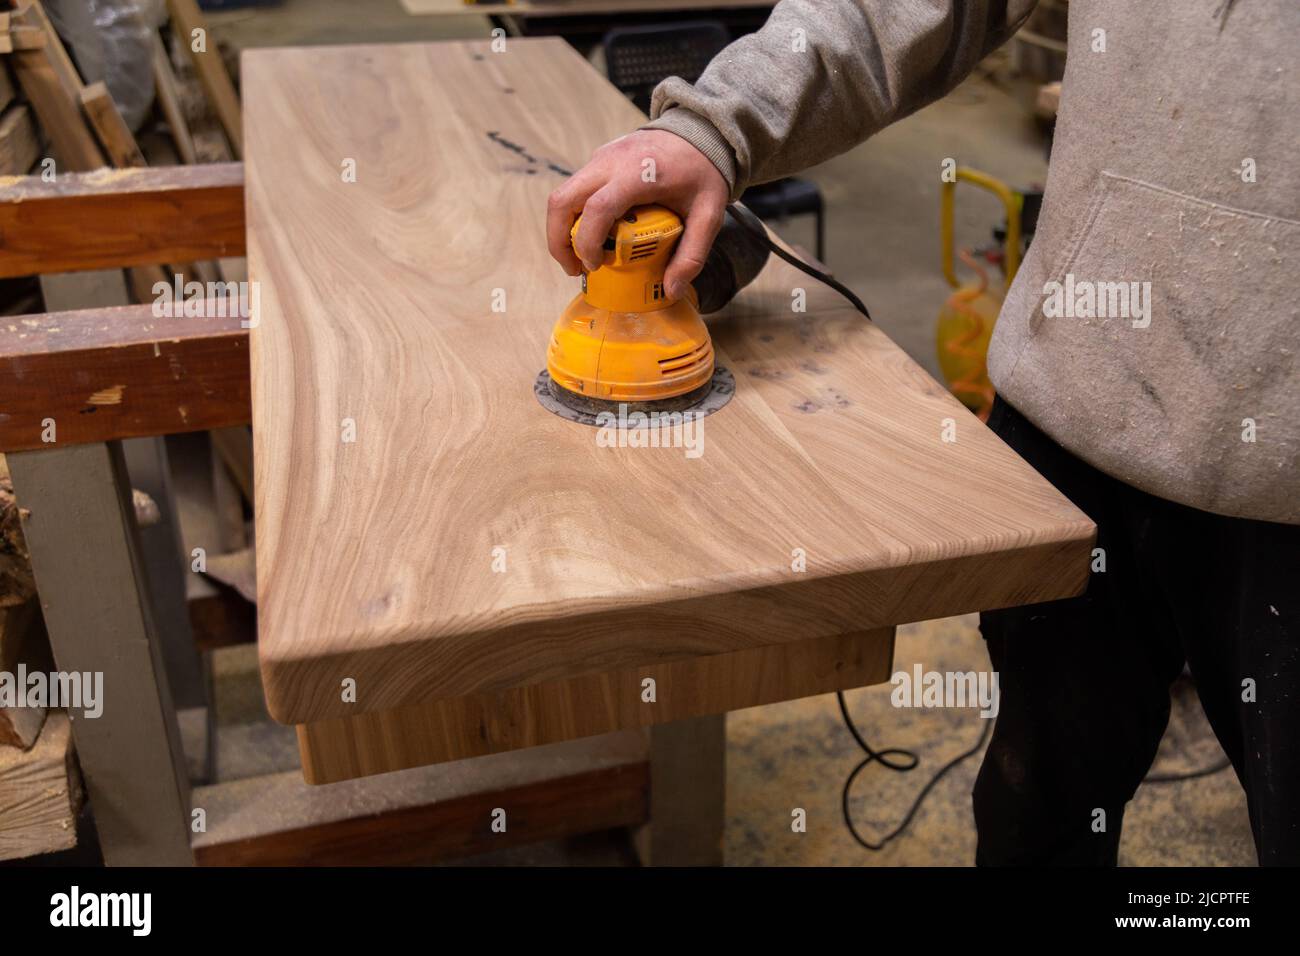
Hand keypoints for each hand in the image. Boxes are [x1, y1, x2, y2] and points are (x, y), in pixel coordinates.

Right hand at [547, 129, 728, 299]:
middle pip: (563, 200)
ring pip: (562, 195)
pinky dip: (573, 216)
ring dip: (562, 230)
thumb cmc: (703, 171)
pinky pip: (574, 189)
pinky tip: (592, 236)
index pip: (597, 208)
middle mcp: (611, 162)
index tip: (594, 266)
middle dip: (558, 241)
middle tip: (574, 269)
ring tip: (580, 258)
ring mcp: (601, 158)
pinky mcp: (598, 160)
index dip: (588, 242)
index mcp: (638, 173)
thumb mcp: (708, 214)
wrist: (699, 130)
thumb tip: (671, 290)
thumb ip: (692, 254)